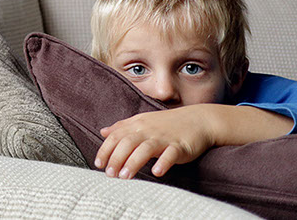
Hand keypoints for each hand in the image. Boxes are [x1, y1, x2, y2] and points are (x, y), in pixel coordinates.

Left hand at [94, 106, 215, 179]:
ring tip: (125, 176)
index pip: (116, 136)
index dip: (105, 150)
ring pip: (145, 149)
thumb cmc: (167, 124)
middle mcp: (148, 130)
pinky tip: (156, 172)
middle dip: (116, 158)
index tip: (98, 164)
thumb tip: (103, 132)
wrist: (198, 120)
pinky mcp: (180, 146)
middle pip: (127, 143)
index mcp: (137, 124)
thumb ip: (122, 127)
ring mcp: (164, 138)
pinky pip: (171, 154)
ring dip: (133, 162)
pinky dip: (163, 163)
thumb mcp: (142, 121)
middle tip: (110, 174)